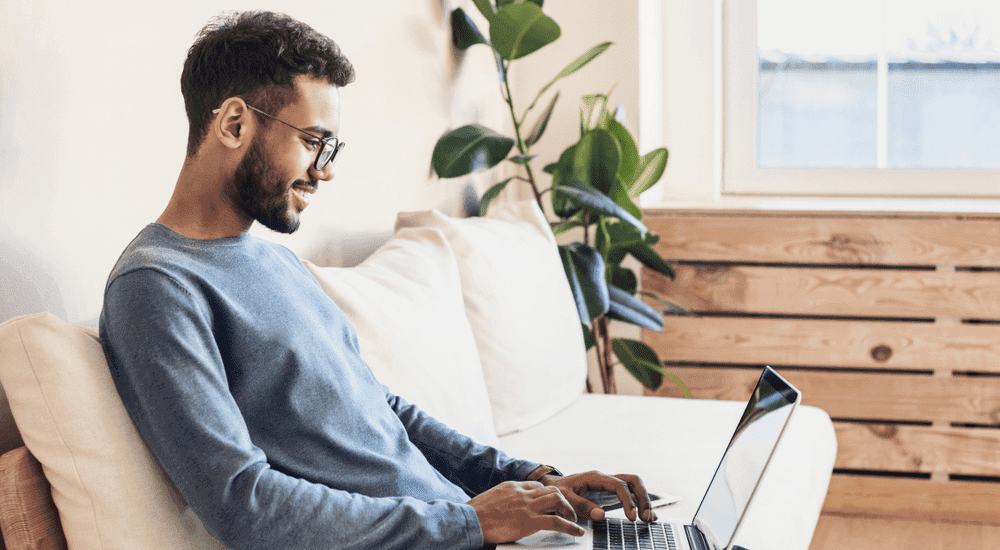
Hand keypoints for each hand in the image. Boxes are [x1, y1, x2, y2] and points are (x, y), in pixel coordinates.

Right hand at [468, 481, 585, 543]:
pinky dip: (570, 527)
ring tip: (573, 520)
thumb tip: (504, 508)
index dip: (547, 495)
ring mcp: (527, 505)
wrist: (469, 520)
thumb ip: (502, 500)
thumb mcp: (490, 499)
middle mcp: (522, 492)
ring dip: (569, 510)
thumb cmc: (474, 514)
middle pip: (551, 490)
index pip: (537, 486)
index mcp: (512, 486)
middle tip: (567, 512)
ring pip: (558, 500)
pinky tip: (577, 532)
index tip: (552, 504)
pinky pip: (557, 521)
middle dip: (563, 501)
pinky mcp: (530, 521)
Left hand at [539, 470, 656, 523]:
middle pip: (633, 480)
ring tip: (648, 518)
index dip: (628, 500)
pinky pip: (630, 493)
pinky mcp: (611, 492)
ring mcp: (610, 484)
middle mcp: (606, 478)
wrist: (553, 486)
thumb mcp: (565, 498)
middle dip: (642, 497)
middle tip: (645, 517)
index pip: (619, 485)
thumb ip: (582, 506)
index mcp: (596, 477)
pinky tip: (647, 515)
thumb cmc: (558, 491)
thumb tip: (601, 515)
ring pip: (634, 485)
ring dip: (644, 500)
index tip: (631, 516)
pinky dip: (640, 503)